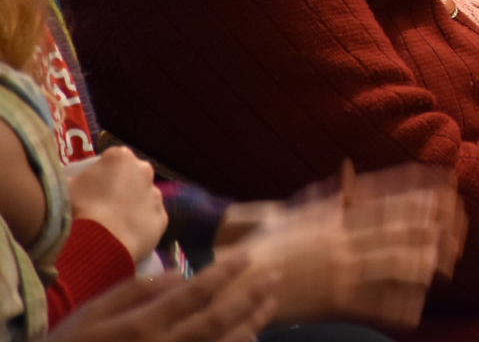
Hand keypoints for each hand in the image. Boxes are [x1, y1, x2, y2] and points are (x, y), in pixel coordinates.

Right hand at [48, 252, 277, 341]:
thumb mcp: (93, 312)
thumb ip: (136, 290)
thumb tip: (177, 274)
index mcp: (141, 326)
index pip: (193, 293)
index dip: (224, 273)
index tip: (248, 256)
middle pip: (217, 321)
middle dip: (249, 297)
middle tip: (275, 277)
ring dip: (250, 326)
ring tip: (270, 306)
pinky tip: (249, 339)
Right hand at [67, 147, 167, 262]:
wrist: (96, 245)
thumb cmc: (76, 210)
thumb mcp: (64, 188)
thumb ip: (74, 180)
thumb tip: (72, 182)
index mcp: (120, 157)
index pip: (112, 160)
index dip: (100, 174)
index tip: (91, 189)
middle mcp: (144, 170)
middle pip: (131, 177)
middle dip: (120, 188)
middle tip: (102, 207)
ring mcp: (156, 194)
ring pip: (143, 198)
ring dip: (132, 207)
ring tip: (112, 226)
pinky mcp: (162, 218)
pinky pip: (150, 220)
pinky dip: (140, 226)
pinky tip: (125, 237)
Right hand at [233, 161, 464, 328]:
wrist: (237, 282)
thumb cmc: (265, 246)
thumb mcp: (297, 212)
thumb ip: (329, 195)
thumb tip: (349, 171)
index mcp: (335, 218)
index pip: (384, 202)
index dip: (416, 196)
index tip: (442, 190)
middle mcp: (342, 242)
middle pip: (395, 231)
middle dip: (429, 228)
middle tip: (456, 227)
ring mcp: (340, 272)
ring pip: (390, 265)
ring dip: (420, 263)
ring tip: (444, 264)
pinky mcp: (334, 302)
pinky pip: (373, 304)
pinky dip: (396, 307)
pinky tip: (416, 310)